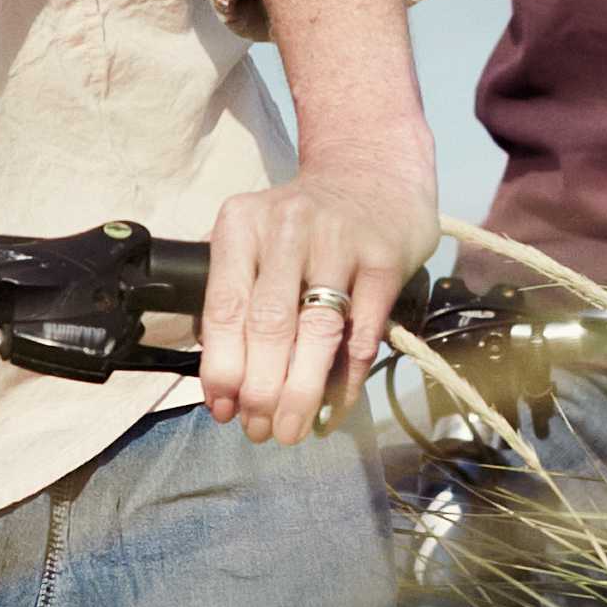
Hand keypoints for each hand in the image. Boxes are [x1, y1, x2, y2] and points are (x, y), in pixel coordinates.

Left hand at [198, 158, 435, 445]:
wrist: (374, 176)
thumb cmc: (305, 227)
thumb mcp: (257, 243)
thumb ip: (238, 300)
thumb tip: (224, 390)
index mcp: (242, 225)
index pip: (224, 308)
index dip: (221, 368)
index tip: (223, 410)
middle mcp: (288, 227)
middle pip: (269, 325)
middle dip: (261, 390)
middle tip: (260, 431)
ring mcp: (340, 241)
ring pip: (316, 332)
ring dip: (302, 391)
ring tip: (292, 429)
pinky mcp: (384, 259)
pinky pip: (363, 332)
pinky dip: (348, 378)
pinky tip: (336, 405)